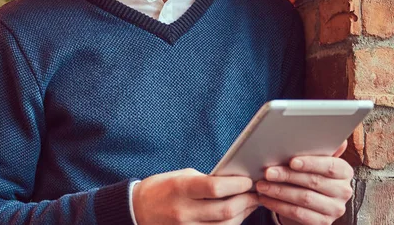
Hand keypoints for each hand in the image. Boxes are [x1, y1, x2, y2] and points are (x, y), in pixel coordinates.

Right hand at [132, 168, 259, 223]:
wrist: (138, 209)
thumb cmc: (162, 188)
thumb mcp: (181, 176)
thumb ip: (205, 181)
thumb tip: (233, 183)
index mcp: (181, 188)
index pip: (215, 188)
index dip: (236, 185)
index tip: (247, 181)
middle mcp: (184, 211)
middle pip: (225, 211)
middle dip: (245, 201)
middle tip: (255, 193)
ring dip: (242, 215)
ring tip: (249, 205)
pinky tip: (235, 217)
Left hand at [256, 141, 353, 224]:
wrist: (309, 203)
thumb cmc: (308, 174)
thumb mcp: (313, 161)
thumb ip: (318, 149)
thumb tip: (336, 137)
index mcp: (344, 171)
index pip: (330, 166)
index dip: (311, 163)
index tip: (292, 161)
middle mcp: (344, 190)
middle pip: (313, 181)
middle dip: (287, 175)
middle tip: (267, 172)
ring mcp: (335, 209)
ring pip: (304, 198)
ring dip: (279, 191)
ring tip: (261, 185)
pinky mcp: (323, 223)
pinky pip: (298, 214)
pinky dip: (279, 206)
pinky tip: (265, 199)